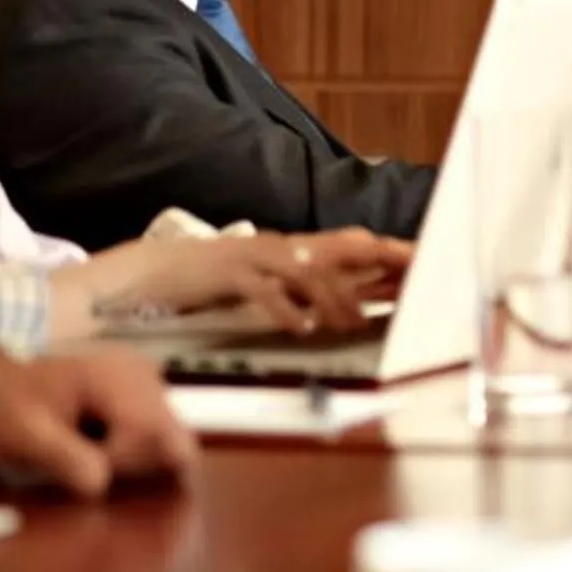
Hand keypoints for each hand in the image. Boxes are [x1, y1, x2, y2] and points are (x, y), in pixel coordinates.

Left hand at [0, 348, 195, 497]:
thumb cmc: (0, 403)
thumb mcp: (24, 436)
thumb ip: (66, 459)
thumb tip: (102, 485)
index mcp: (117, 379)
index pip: (157, 436)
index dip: (126, 464)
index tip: (87, 472)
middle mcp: (143, 374)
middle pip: (173, 437)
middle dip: (137, 464)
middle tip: (88, 470)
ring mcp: (145, 379)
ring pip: (168, 434)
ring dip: (136, 457)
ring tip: (88, 458)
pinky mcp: (139, 388)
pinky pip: (156, 427)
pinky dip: (133, 447)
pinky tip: (97, 447)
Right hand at [71, 227, 410, 335]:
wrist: (153, 270)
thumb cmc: (216, 281)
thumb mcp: (268, 283)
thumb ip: (304, 290)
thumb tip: (348, 307)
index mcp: (290, 247)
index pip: (349, 242)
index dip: (385, 250)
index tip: (418, 263)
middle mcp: (277, 245)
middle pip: (336, 253)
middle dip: (370, 271)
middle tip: (397, 297)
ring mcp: (253, 255)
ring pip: (305, 271)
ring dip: (332, 299)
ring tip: (350, 324)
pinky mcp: (227, 271)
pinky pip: (263, 290)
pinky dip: (285, 310)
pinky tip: (301, 328)